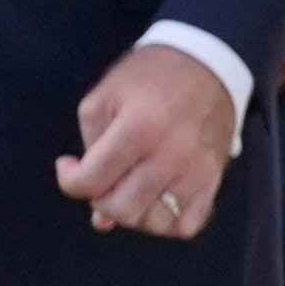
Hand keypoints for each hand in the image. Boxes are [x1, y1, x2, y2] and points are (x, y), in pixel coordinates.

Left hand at [55, 40, 236, 240]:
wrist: (207, 61)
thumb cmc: (148, 77)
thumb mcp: (104, 98)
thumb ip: (90, 147)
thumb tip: (94, 207)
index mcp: (138, 130)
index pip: (91, 182)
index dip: (69, 180)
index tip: (69, 165)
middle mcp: (171, 155)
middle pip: (123, 209)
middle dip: (99, 201)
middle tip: (100, 179)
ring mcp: (197, 170)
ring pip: (155, 223)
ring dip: (132, 213)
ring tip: (127, 189)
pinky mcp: (215, 178)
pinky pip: (188, 224)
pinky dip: (166, 222)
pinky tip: (154, 201)